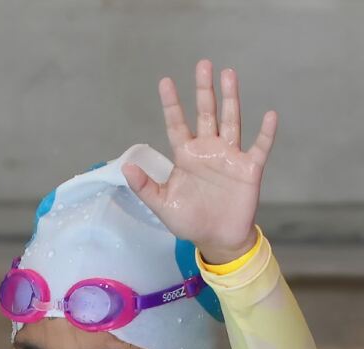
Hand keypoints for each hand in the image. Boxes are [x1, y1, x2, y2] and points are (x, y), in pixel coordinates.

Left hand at [125, 61, 273, 263]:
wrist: (215, 238)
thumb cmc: (188, 220)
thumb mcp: (161, 204)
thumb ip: (144, 186)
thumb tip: (125, 166)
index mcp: (186, 156)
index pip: (177, 124)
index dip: (172, 104)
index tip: (165, 81)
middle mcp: (208, 150)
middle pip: (207, 113)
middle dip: (204, 90)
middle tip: (203, 64)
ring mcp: (230, 156)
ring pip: (231, 121)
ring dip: (231, 98)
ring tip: (229, 74)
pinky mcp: (249, 168)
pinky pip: (259, 146)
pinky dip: (265, 132)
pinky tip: (269, 115)